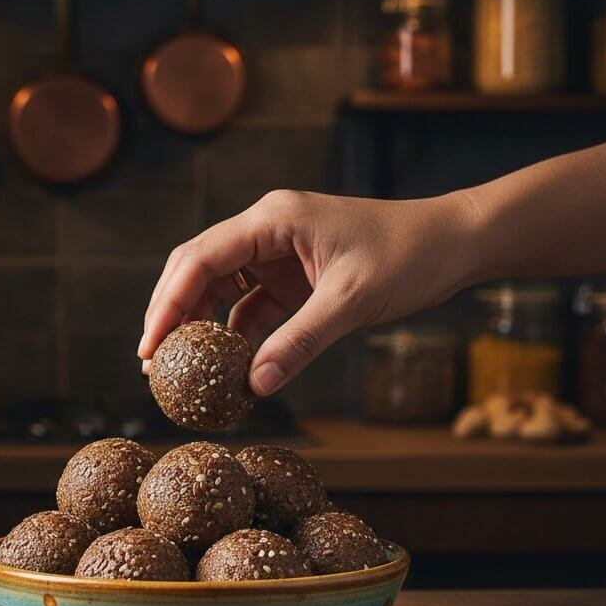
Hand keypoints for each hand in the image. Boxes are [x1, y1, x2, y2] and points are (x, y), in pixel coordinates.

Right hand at [138, 188, 475, 395]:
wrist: (455, 243)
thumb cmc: (409, 257)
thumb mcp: (352, 301)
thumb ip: (301, 341)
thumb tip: (256, 386)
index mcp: (273, 219)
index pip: (201, 258)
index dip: (168, 303)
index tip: (150, 347)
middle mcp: (267, 230)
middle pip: (199, 270)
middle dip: (173, 314)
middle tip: (154, 362)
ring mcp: (279, 253)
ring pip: (222, 290)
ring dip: (202, 327)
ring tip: (182, 370)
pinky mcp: (294, 276)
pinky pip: (253, 307)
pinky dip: (238, 335)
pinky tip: (230, 368)